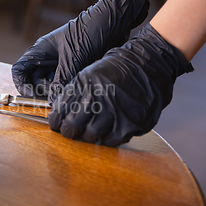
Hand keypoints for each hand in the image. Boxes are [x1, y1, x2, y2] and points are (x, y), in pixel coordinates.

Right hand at [11, 0, 148, 102]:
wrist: (112, 22)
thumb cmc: (89, 33)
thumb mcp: (72, 59)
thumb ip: (60, 81)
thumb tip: (52, 100)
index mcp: (40, 50)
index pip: (20, 70)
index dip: (22, 85)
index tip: (32, 96)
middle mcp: (47, 57)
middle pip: (34, 80)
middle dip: (40, 91)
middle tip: (52, 99)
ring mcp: (60, 62)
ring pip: (50, 83)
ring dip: (55, 91)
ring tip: (65, 95)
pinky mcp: (74, 66)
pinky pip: (64, 82)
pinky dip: (67, 89)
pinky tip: (75, 91)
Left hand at [47, 24, 192, 146]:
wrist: (149, 64)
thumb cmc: (118, 69)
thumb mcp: (90, 74)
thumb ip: (74, 92)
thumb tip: (58, 109)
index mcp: (82, 86)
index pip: (60, 111)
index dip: (56, 122)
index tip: (57, 125)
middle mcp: (96, 99)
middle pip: (72, 126)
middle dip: (69, 132)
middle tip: (71, 132)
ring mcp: (113, 112)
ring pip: (90, 136)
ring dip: (88, 136)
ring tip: (90, 131)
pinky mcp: (129, 123)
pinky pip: (111, 141)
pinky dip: (107, 139)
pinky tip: (108, 132)